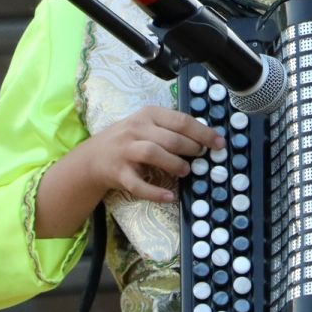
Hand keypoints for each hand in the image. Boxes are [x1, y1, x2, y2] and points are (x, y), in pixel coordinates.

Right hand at [79, 105, 222, 204]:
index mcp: (148, 114)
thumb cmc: (128, 140)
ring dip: (174, 163)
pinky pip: (138, 184)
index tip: (219, 143)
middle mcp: (135, 129)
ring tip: (186, 171)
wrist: (92, 158)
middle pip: (170, 137)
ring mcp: (125, 150)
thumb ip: (171, 129)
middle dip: (192, 148)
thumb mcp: (147, 125)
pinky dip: (155, 192)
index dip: (203, 132)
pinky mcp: (118, 172)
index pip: (181, 120)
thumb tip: (204, 140)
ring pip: (153, 153)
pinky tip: (170, 197)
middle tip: (202, 156)